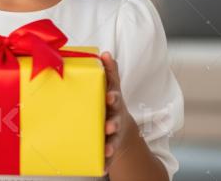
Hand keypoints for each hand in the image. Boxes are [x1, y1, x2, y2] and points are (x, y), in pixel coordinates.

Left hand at [100, 51, 134, 173]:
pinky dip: (105, 162)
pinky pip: (108, 156)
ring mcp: (113, 134)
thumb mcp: (111, 86)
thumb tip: (104, 53)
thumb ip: (109, 71)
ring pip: (112, 140)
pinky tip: (101, 167)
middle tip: (109, 126)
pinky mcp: (110, 147)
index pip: (114, 97)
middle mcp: (115, 118)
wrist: (119, 125)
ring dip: (110, 145)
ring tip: (107, 150)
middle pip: (115, 121)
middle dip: (112, 123)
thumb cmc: (109, 101)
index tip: (110, 97)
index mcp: (113, 102)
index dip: (112, 96)